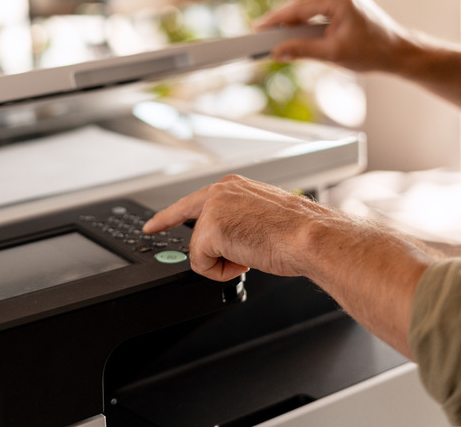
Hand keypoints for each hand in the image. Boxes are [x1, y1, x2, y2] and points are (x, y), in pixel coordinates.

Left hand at [142, 175, 331, 281]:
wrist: (309, 237)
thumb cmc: (298, 232)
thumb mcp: (261, 219)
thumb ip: (237, 223)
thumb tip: (231, 243)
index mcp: (234, 187)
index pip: (192, 201)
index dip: (168, 216)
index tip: (151, 225)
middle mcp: (220, 192)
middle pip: (186, 223)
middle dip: (178, 235)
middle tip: (156, 232)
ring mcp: (213, 209)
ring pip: (200, 250)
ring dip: (223, 262)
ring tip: (251, 256)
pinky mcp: (209, 230)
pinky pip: (201, 264)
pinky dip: (221, 272)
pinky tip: (245, 262)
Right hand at [254, 0, 411, 72]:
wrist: (398, 54)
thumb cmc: (373, 53)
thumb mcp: (333, 55)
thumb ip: (302, 51)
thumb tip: (278, 51)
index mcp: (341, 0)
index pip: (300, 8)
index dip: (276, 19)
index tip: (258, 27)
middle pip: (302, 5)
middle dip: (281, 20)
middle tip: (260, 33)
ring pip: (308, 9)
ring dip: (292, 23)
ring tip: (273, 36)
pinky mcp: (345, 7)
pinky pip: (318, 13)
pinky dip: (304, 24)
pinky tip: (293, 34)